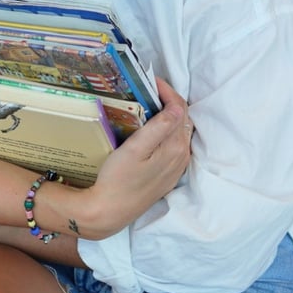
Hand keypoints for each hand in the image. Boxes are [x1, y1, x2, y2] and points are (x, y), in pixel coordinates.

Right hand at [78, 78, 192, 238]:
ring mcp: (177, 167)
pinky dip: (168, 130)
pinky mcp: (169, 174)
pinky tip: (153, 127)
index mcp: (176, 147)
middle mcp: (182, 156)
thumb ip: (159, 127)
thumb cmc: (118, 179)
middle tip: (149, 89)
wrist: (110, 211)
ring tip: (150, 103)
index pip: (180, 109)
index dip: (168, 91)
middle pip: (183, 119)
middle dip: (170, 100)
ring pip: (180, 131)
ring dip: (170, 115)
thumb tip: (177, 106)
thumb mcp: (135, 149)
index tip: (151, 80)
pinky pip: (175, 144)